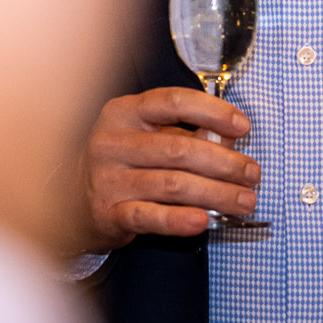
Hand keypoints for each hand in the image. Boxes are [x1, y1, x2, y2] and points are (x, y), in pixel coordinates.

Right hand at [76, 86, 259, 246]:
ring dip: (215, 193)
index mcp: (124, 112)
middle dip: (224, 162)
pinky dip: (179, 220)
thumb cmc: (122, 162)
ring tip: (244, 200)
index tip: (243, 126)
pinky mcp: (107, 213)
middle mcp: (113, 142)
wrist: (70, 201)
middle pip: (179, 148)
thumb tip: (231, 138)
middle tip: (252, 174)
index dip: (213, 111)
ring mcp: (107, 179)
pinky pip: (149, 217)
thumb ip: (185, 133)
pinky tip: (204, 221)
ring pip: (172, 184)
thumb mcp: (147, 136)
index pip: (173, 101)